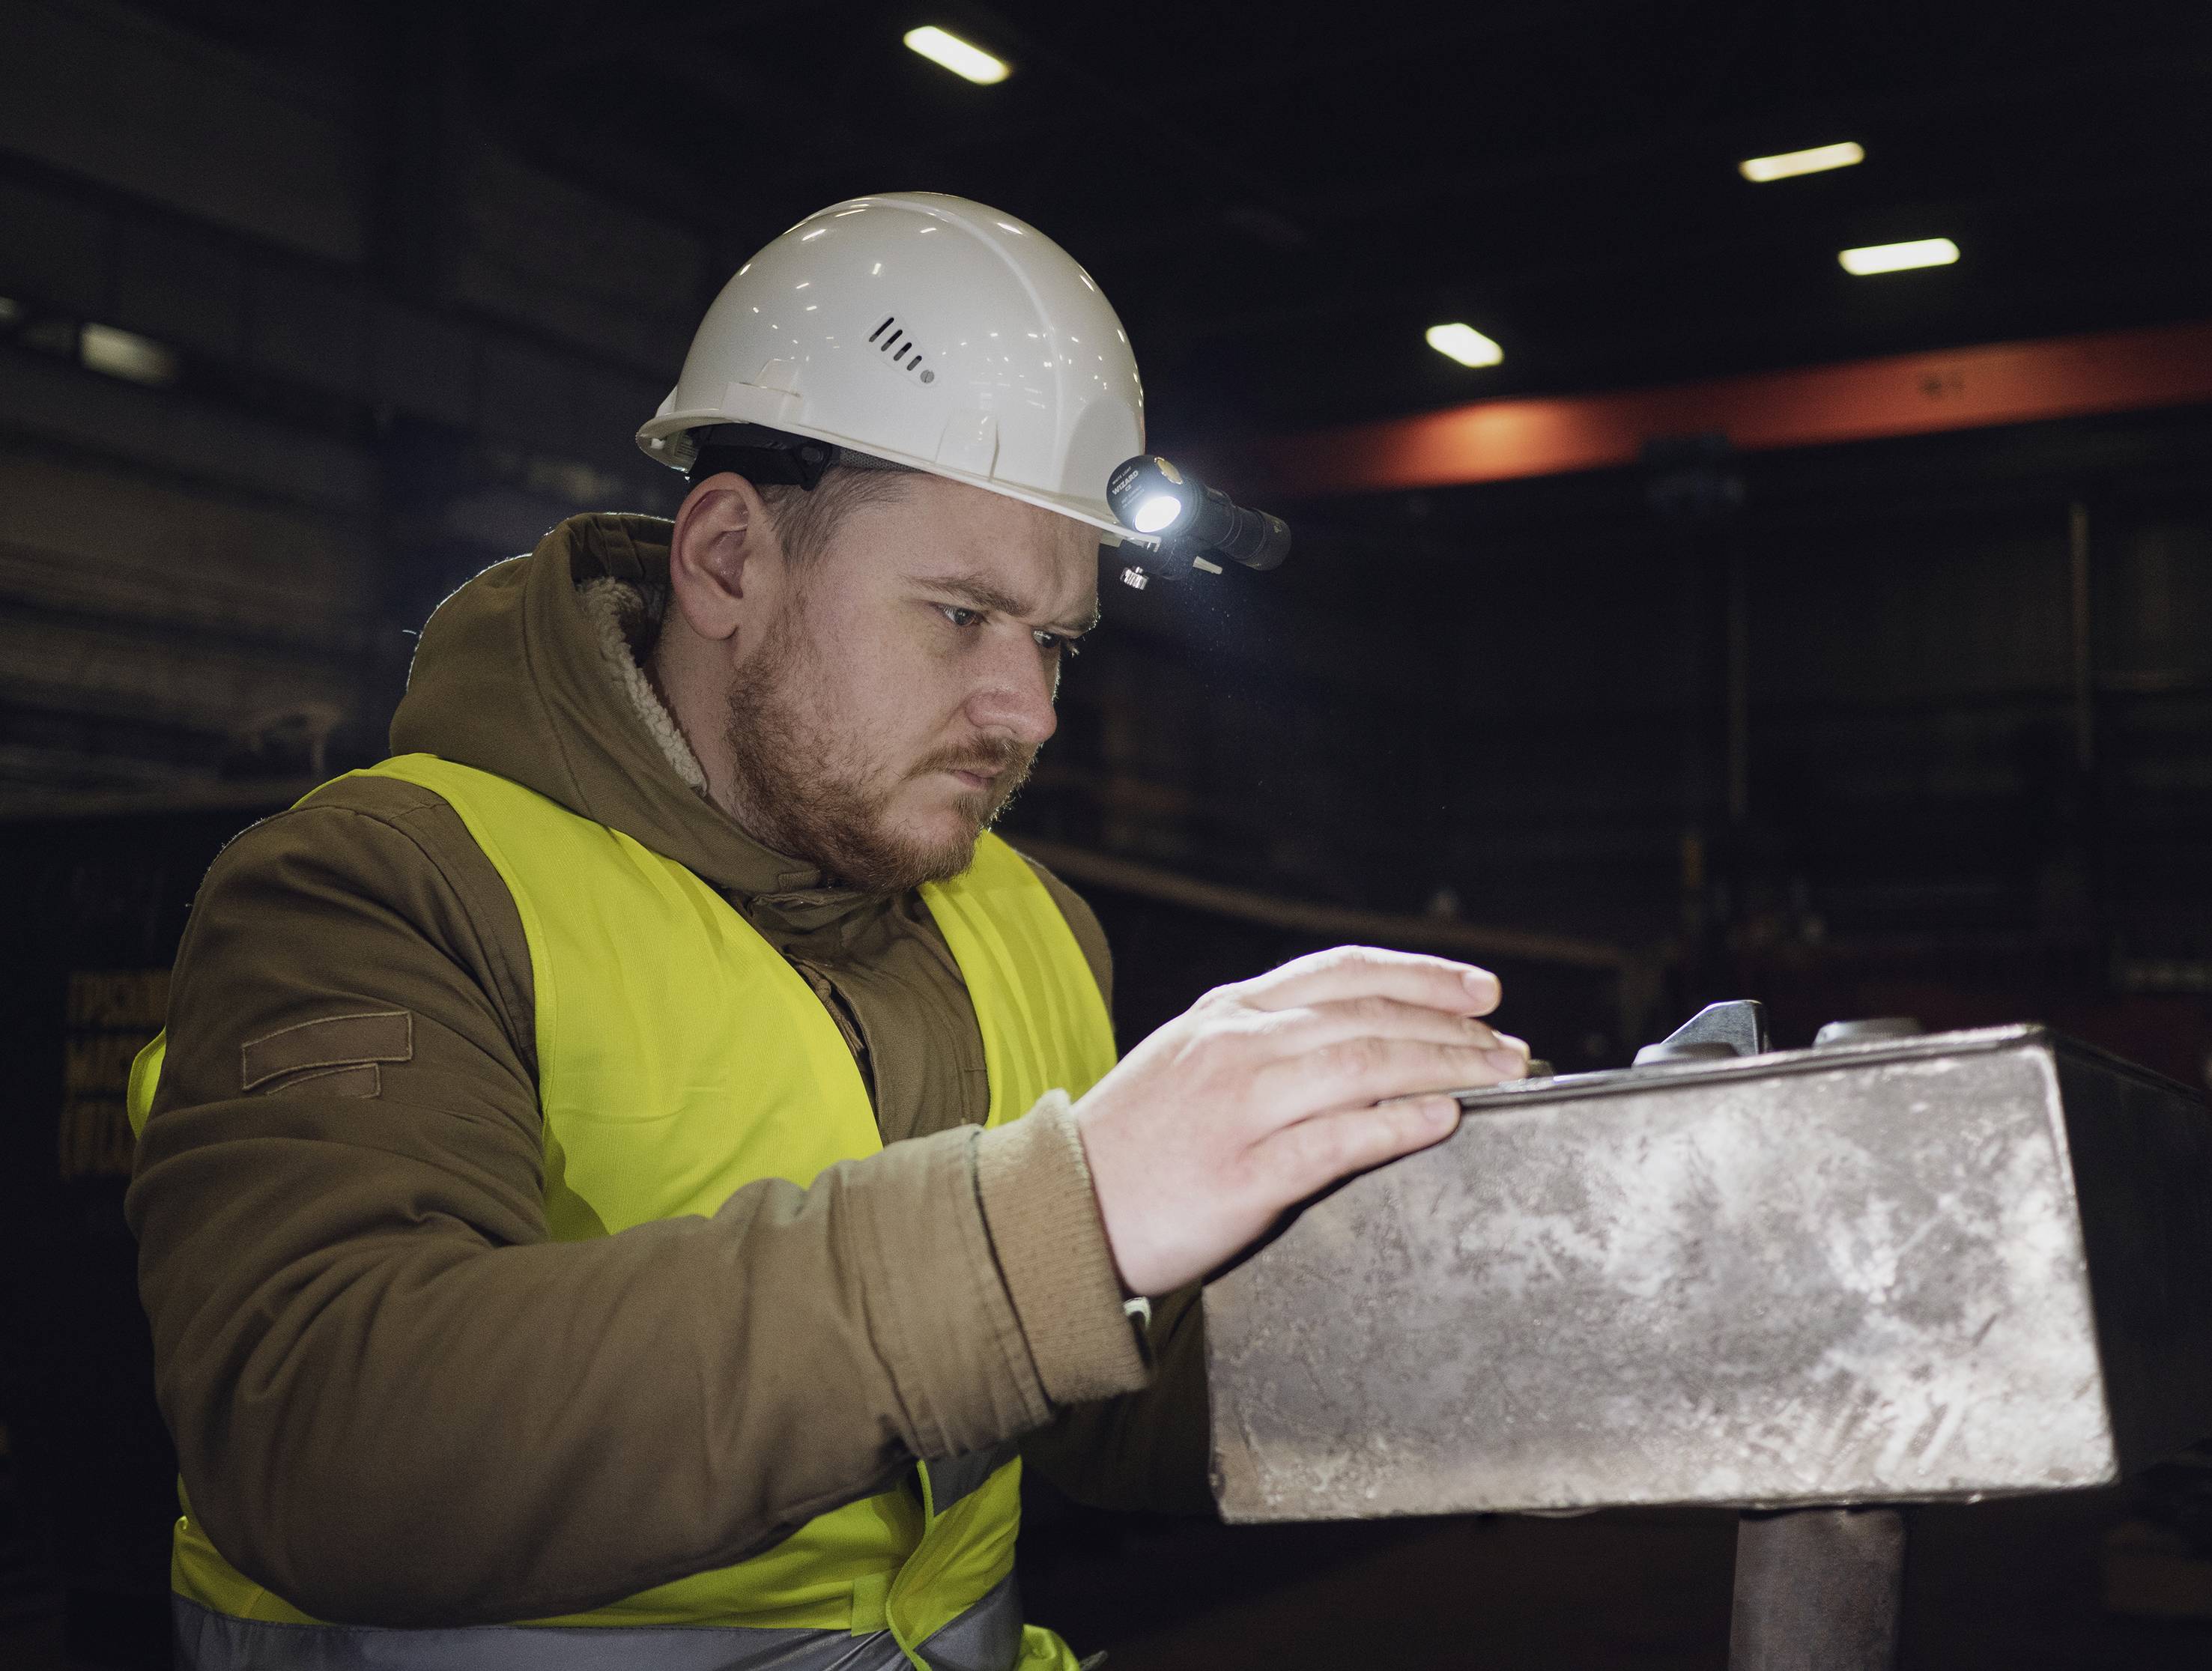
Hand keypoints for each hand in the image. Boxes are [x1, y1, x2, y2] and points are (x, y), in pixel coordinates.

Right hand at [1074, 945, 1527, 1295]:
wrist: (1056, 1211)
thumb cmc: (1132, 1146)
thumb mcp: (1187, 1061)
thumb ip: (1259, 1043)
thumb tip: (1351, 1039)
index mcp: (1227, 1015)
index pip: (1341, 972)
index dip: (1421, 974)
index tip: (1481, 988)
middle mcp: (1236, 1047)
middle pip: (1367, 1016)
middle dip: (1452, 1026)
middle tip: (1512, 1045)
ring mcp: (1238, 1108)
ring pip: (1363, 1066)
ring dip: (1443, 1067)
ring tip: (1499, 1075)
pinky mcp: (1241, 1176)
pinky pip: (1335, 1141)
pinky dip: (1396, 1126)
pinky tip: (1442, 1119)